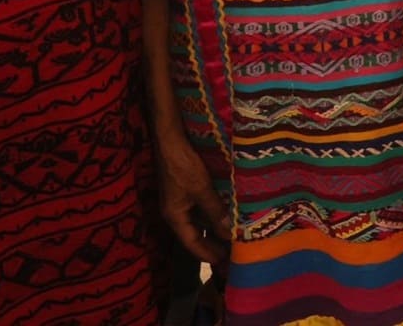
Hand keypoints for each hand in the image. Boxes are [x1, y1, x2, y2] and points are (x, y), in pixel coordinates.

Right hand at [156, 133, 228, 264]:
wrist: (170, 140)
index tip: (223, 263)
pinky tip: (226, 216)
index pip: (191, 242)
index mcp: (174, 216)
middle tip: (231, 254)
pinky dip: (213, 215)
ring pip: (199, 222)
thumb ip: (215, 211)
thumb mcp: (201, 189)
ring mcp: (180, 201)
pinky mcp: (186, 190)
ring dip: (213, 229)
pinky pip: (200, 209)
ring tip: (232, 237)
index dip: (207, 254)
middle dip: (212, 244)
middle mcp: (176, 212)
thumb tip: (229, 232)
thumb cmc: (183, 165)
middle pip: (195, 234)